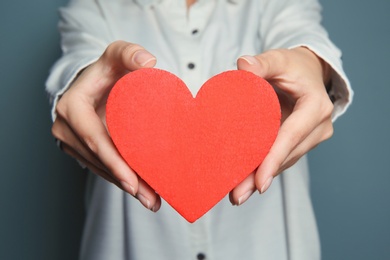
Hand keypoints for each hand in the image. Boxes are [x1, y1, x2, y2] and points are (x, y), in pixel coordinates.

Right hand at [51, 41, 161, 211]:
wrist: (96, 81)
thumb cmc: (107, 69)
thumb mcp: (117, 55)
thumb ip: (130, 54)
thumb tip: (149, 63)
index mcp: (72, 107)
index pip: (94, 139)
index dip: (114, 162)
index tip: (133, 181)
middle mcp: (66, 129)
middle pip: (99, 161)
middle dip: (125, 182)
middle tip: (151, 199)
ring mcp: (72, 142)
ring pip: (101, 169)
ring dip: (126, 186)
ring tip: (151, 200)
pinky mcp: (82, 150)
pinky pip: (102, 168)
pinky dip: (121, 180)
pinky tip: (142, 191)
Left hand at [229, 47, 333, 204]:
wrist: (307, 72)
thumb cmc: (292, 66)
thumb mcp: (279, 59)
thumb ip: (262, 63)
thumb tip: (243, 66)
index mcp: (315, 107)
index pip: (291, 136)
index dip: (273, 159)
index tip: (259, 182)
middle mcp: (318, 127)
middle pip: (286, 156)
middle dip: (261, 176)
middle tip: (237, 196)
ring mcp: (311, 138)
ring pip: (284, 162)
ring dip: (260, 178)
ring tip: (237, 195)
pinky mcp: (301, 143)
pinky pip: (282, 158)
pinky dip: (264, 169)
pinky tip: (246, 183)